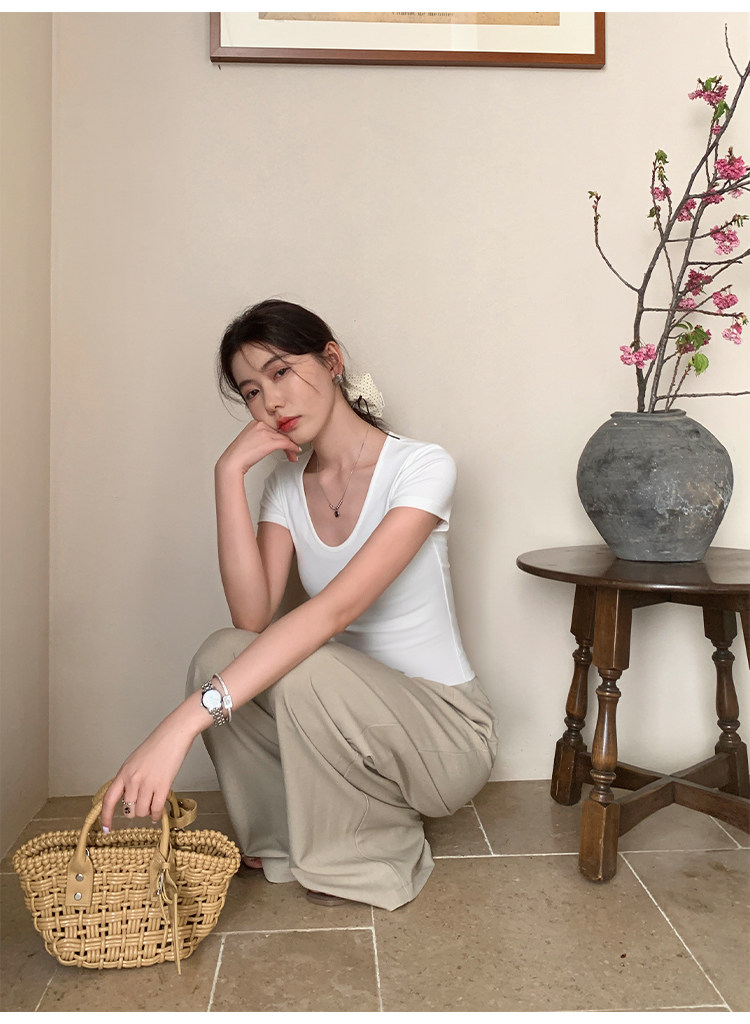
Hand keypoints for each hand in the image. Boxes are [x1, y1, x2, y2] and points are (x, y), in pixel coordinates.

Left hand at [100, 704, 199, 829]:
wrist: (174, 734)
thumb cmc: (158, 745)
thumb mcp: (135, 761)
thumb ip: (129, 779)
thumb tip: (129, 798)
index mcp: (124, 772)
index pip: (108, 799)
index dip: (105, 817)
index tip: (106, 828)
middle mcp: (132, 779)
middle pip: (128, 810)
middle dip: (135, 811)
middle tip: (143, 805)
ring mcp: (147, 783)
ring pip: (142, 811)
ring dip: (147, 812)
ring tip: (153, 805)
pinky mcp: (162, 785)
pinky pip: (156, 809)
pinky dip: (156, 815)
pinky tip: (158, 814)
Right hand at [217, 420, 300, 476]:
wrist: (233, 461)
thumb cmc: (240, 454)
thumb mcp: (251, 440)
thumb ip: (261, 437)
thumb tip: (273, 442)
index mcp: (256, 422)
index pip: (274, 428)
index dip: (282, 437)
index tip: (285, 444)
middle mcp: (261, 424)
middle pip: (280, 432)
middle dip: (287, 443)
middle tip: (291, 451)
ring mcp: (265, 432)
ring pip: (284, 438)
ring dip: (291, 448)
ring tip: (292, 455)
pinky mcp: (269, 442)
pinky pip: (286, 443)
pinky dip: (292, 448)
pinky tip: (294, 452)